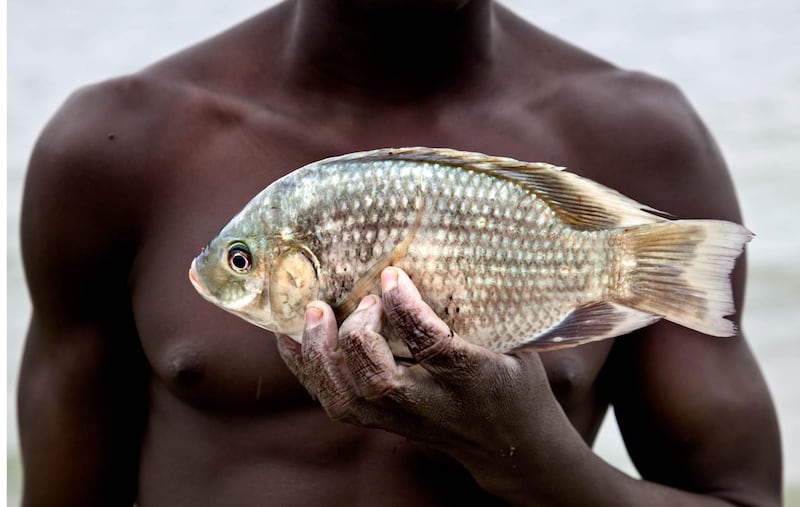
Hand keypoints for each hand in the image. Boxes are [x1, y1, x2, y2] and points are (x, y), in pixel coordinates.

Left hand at [276, 267, 557, 486]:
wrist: (510, 448)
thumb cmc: (512, 384)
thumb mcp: (514, 343)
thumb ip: (480, 309)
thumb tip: (442, 249)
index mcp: (473, 379)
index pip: (433, 347)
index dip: (407, 309)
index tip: (393, 274)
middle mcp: (431, 406)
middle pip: (378, 382)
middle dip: (357, 336)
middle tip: (362, 299)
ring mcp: (402, 420)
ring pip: (346, 399)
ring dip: (322, 353)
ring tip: (314, 311)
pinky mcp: (382, 424)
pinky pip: (335, 402)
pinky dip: (308, 368)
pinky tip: (294, 337)